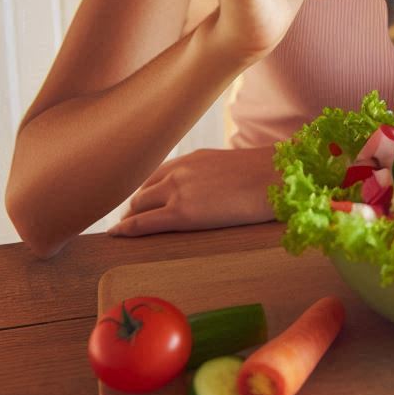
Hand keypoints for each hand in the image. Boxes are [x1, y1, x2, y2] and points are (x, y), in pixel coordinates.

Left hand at [108, 146, 277, 236]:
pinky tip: (117, 235)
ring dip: (130, 218)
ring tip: (125, 231)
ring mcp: (178, 190)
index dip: (146, 191)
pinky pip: (142, 223)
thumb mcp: (233, 168)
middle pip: (142, 191)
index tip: (140, 203)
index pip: (156, 174)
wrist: (276, 178)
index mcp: (193, 159)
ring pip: (138, 206)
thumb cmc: (266, 177)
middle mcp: (179, 171)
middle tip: (130, 221)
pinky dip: (126, 229)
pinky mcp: (181, 214)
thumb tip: (218, 190)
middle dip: (135, 206)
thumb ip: (214, 176)